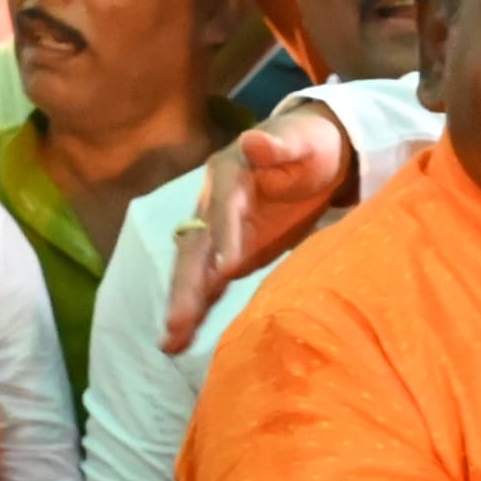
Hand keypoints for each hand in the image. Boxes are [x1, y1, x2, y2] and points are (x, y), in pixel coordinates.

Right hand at [162, 103, 355, 349]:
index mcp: (229, 172)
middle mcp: (211, 203)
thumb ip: (280, 144)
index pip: (225, 205)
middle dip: (187, 284)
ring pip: (193, 269)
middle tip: (177, 321)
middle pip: (196, 245)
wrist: (309, 154)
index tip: (227, 268)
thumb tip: (254, 138)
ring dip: (182, 303)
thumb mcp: (303, 140)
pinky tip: (182, 340)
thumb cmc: (310, 145)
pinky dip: (196, 309)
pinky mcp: (225, 254)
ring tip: (169, 341)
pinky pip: (207, 282)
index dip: (225, 234)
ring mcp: (215, 231)